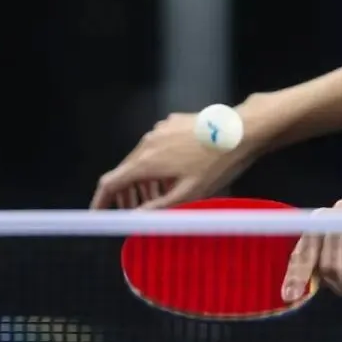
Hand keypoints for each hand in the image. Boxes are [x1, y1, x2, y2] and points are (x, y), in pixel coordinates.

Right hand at [91, 112, 254, 209]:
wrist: (243, 130)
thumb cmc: (219, 164)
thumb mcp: (189, 194)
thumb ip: (158, 208)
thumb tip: (136, 219)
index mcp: (147, 161)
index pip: (110, 182)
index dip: (101, 200)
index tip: (98, 213)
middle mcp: (148, 142)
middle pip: (126, 170)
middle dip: (127, 193)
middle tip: (134, 211)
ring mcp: (161, 129)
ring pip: (143, 158)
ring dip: (145, 180)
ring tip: (159, 198)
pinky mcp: (174, 123)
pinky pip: (158, 146)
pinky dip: (159, 164)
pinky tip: (175, 175)